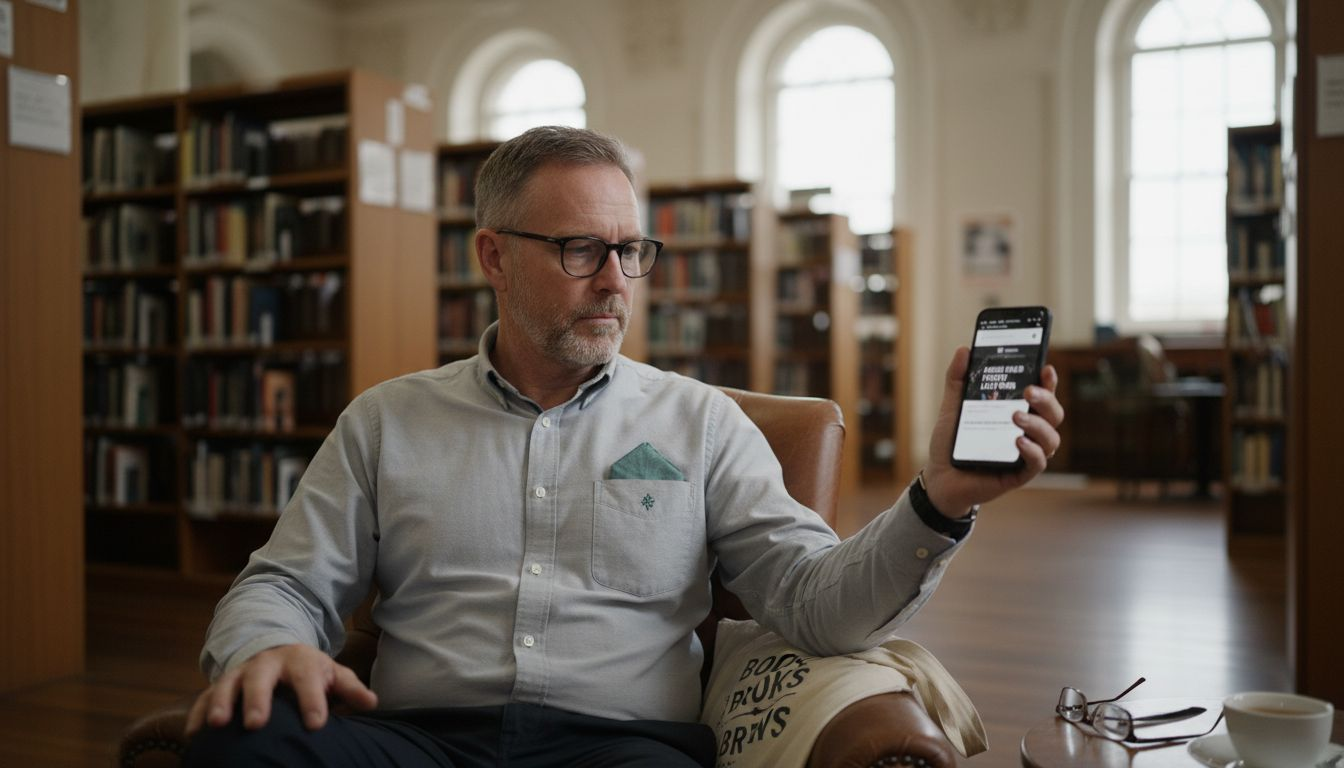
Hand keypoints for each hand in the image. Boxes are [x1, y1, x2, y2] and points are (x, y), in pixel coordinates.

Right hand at [185, 644, 376, 735]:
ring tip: (219, 725)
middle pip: (262, 677)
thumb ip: (349, 687)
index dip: (313, 700)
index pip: (308, 679)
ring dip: (223, 703)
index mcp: (300, 661)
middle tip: (258, 724)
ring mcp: (241, 673)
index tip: (316, 725)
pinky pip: (205, 697)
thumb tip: (372, 702)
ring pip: (228, 684)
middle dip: (259, 699)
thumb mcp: (331, 673)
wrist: (275, 649)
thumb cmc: (308, 671)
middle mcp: (267, 664)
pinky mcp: (221, 684)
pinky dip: (198, 714)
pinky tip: (193, 735)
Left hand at [921, 346, 1064, 515]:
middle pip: (1053, 414)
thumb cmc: (951, 442)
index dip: (1049, 381)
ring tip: (1016, 416)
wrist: (939, 477)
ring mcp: (1025, 454)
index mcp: (1017, 412)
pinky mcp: (1019, 474)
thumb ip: (958, 379)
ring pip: (1051, 438)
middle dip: (1046, 399)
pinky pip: (1037, 463)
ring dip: (1038, 425)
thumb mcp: (952, 407)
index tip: (1045, 368)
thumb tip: (964, 350)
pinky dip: (1032, 451)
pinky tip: (1018, 441)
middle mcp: (1028, 432)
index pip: (1042, 395)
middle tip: (1028, 391)